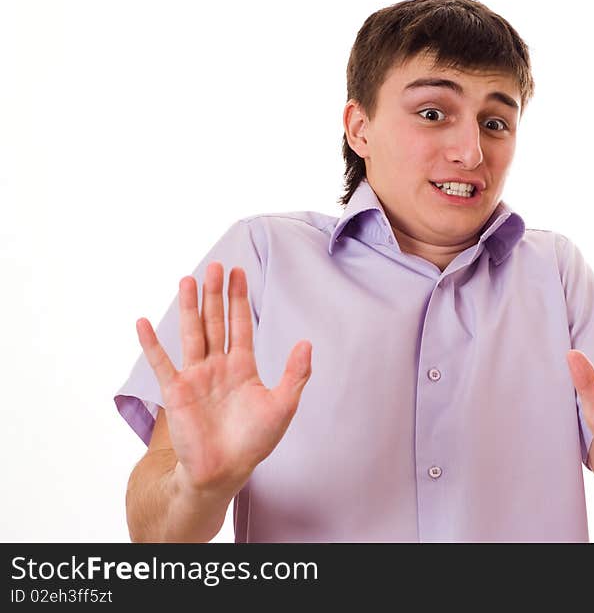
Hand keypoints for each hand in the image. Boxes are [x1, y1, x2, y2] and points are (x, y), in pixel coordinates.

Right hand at [136, 262, 311, 494]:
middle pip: (216, 322)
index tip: (239, 272)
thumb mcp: (283, 406)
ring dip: (189, 308)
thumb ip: (295, 374)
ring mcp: (196, 376)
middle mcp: (218, 366)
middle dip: (215, 294)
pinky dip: (152, 344)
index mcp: (243, 366)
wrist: (224, 471)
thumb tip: (307, 342)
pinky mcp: (176, 392)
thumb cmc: (254, 442)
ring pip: (192, 334)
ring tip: (187, 280)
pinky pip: (162, 363)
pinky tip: (143, 322)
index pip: (241, 325)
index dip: (239, 299)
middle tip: (215, 265)